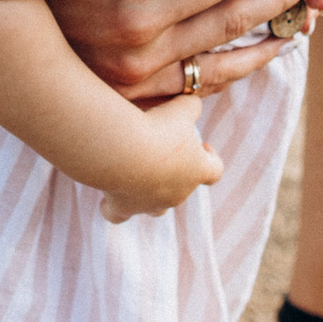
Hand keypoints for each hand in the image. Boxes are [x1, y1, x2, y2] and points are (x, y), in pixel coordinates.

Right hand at [44, 0, 322, 103]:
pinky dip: (241, 66)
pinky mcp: (135, 104)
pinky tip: (269, 47)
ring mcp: (138, 88)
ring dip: (274, 30)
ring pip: (225, 60)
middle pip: (233, 19)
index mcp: (131, 14)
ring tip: (311, 5)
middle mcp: (138, 58)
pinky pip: (201, 86)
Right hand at [98, 94, 223, 221]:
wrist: (124, 149)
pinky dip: (114, 208)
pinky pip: (118, 215)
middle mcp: (177, 194)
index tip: (201, 144)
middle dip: (175, 171)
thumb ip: (192, 106)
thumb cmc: (158, 128)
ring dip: (151, 194)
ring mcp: (150, 205)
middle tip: (159, 148)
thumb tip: (192, 106)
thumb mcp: (182, 107)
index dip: (211, 158)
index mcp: (197, 171)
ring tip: (138, 176)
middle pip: (183, 188)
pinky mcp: (123, 208)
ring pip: (157, 207)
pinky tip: (107, 201)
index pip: (215, 171)